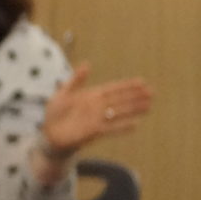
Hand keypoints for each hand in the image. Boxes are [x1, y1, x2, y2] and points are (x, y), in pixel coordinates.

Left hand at [39, 65, 153, 159]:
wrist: (49, 135)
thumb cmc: (55, 115)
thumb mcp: (62, 94)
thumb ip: (75, 81)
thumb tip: (87, 64)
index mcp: (92, 96)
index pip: (113, 89)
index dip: (127, 86)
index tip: (142, 82)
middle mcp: (98, 107)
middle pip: (120, 100)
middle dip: (135, 96)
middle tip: (152, 92)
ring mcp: (97, 119)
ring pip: (119, 113)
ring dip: (133, 109)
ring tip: (149, 105)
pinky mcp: (93, 132)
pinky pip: (110, 128)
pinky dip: (122, 126)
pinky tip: (135, 124)